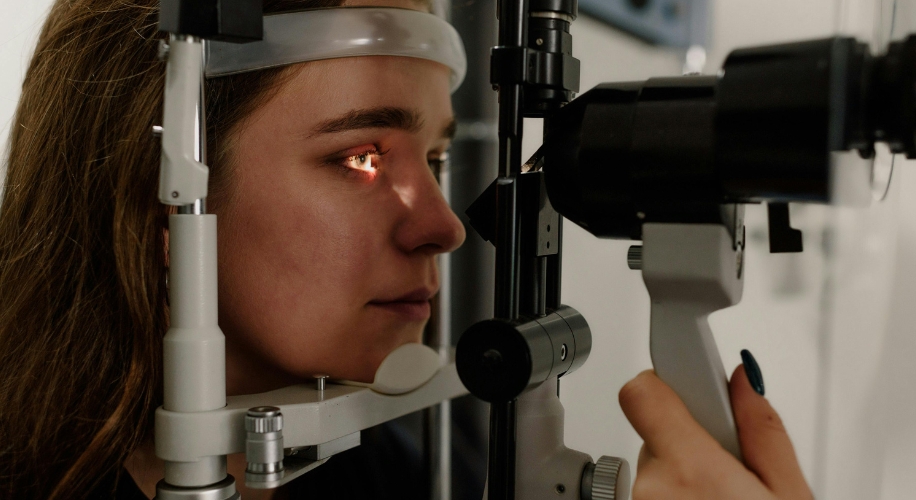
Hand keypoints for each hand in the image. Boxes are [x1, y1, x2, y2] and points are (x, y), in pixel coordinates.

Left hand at [618, 363, 812, 499]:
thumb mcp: (788, 494)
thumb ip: (763, 432)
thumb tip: (744, 380)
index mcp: (690, 470)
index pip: (643, 393)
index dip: (667, 380)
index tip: (693, 381)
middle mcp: (651, 487)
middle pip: (656, 430)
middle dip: (690, 437)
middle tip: (730, 466)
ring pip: (655, 465)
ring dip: (683, 472)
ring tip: (722, 496)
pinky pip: (651, 492)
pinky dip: (674, 494)